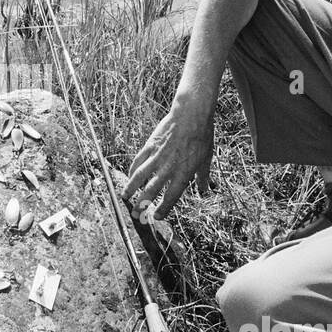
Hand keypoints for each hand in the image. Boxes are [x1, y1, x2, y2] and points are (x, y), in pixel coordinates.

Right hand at [122, 96, 215, 220]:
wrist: (191, 115)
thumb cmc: (202, 136)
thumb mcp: (206, 158)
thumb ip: (203, 176)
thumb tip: (204, 189)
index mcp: (184, 173)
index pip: (171, 196)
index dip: (163, 208)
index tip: (157, 217)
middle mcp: (168, 167)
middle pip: (152, 190)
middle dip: (142, 204)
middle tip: (135, 213)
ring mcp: (157, 156)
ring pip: (140, 176)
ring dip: (131, 188)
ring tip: (124, 197)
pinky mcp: (150, 145)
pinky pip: (138, 161)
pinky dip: (132, 170)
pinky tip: (129, 177)